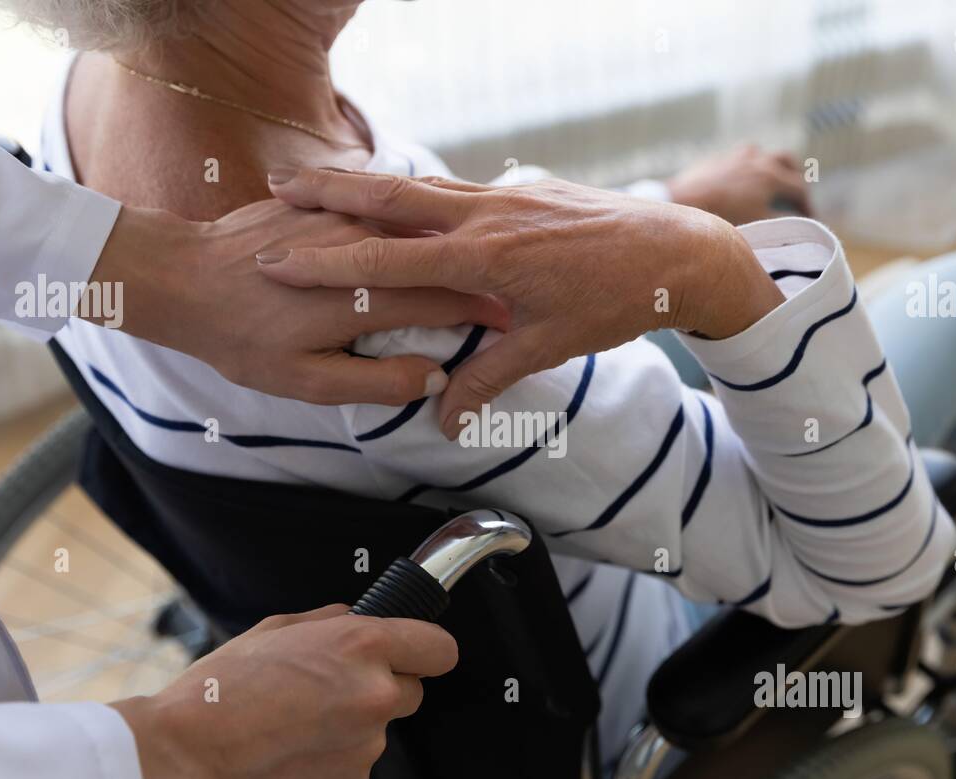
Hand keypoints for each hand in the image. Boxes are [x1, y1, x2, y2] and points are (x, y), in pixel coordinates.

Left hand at [90, 201, 506, 404]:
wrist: (181, 276)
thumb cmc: (241, 338)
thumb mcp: (307, 384)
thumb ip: (377, 383)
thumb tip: (434, 377)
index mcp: (367, 296)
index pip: (450, 300)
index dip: (487, 313)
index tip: (513, 323)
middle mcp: (365, 246)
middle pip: (441, 259)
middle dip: (474, 278)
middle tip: (498, 298)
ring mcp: (346, 215)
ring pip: (416, 230)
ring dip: (444, 250)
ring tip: (465, 269)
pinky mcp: (328, 200)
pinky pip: (383, 212)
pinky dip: (406, 231)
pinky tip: (414, 247)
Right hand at [109, 604, 457, 778]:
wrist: (179, 763)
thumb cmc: (215, 696)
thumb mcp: (272, 631)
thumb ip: (329, 623)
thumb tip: (355, 619)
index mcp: (360, 647)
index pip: (439, 648)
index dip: (425, 650)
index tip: (415, 654)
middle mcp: (374, 696)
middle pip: (410, 691)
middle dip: (379, 688)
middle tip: (327, 693)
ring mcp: (365, 749)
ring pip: (375, 733)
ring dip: (347, 729)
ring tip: (290, 729)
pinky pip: (353, 769)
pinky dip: (329, 764)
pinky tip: (287, 757)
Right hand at [261, 168, 782, 436]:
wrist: (678, 250)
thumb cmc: (616, 301)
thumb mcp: (550, 345)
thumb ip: (488, 377)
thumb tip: (443, 418)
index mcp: (484, 257)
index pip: (386, 260)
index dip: (326, 263)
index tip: (276, 259)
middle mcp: (486, 216)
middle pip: (390, 197)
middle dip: (330, 192)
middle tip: (280, 186)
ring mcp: (503, 195)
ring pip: (421, 185)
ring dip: (367, 183)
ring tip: (321, 184)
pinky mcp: (520, 190)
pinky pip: (454, 188)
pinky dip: (416, 190)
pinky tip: (398, 197)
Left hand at [665, 145, 813, 223]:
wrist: (683, 201)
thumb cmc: (723, 215)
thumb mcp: (759, 221)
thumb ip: (783, 221)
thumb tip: (802, 223)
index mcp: (771, 175)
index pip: (800, 187)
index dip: (808, 204)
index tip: (810, 217)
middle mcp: (757, 159)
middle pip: (786, 159)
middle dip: (794, 175)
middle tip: (794, 192)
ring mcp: (735, 155)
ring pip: (760, 153)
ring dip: (769, 164)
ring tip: (766, 180)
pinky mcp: (715, 159)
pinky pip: (737, 158)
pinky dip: (745, 166)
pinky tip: (736, 181)